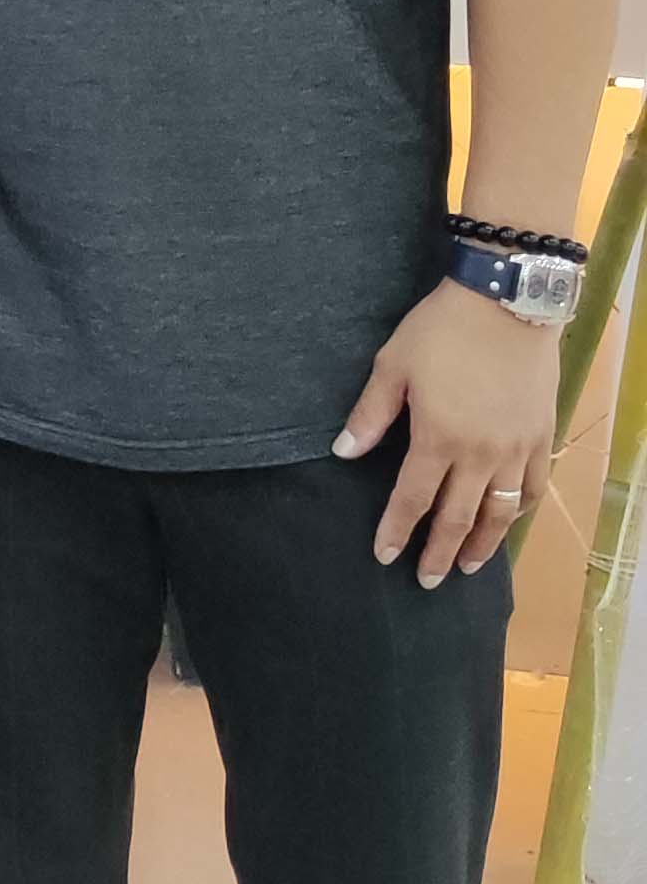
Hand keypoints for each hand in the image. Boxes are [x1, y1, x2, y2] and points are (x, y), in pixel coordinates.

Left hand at [337, 279, 559, 585]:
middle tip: (428, 580)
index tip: (385, 556)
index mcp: (437, 439)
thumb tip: (342, 453)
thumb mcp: (392, 366)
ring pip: (499, 512)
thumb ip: (370, 415)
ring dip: (483, 543)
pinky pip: (532, 485)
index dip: (397, 530)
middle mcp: (479, 454)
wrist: (506, 302)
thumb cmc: (441, 330)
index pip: (412, 499)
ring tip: (470, 567)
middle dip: (440, 553)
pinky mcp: (541, 435)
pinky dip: (520, 509)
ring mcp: (515, 448)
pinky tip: (509, 520)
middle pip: (457, 517)